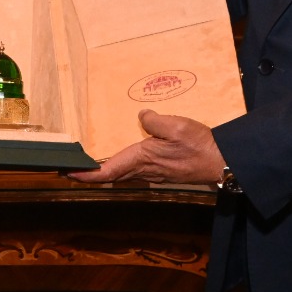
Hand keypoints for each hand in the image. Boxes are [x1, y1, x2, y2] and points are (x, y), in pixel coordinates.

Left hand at [68, 109, 224, 185]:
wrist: (222, 161)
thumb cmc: (200, 145)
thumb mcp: (176, 126)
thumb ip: (155, 121)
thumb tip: (142, 117)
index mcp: (143, 158)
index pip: (108, 170)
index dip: (86, 174)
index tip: (69, 172)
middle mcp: (145, 169)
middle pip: (112, 175)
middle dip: (91, 174)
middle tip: (72, 170)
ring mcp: (154, 173)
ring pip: (123, 174)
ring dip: (106, 172)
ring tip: (90, 166)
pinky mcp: (163, 172)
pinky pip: (135, 172)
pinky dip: (121, 169)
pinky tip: (121, 162)